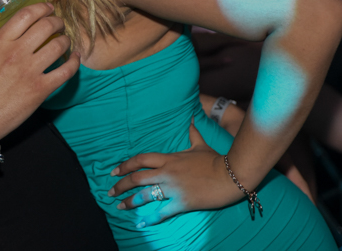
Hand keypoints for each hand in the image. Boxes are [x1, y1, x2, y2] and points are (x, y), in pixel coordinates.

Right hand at [0, 3, 79, 141]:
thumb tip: (14, 37)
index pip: (26, 15)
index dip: (41, 8)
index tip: (49, 8)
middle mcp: (16, 52)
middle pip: (46, 26)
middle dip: (57, 22)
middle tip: (60, 25)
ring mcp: (30, 70)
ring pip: (59, 46)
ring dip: (66, 41)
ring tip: (66, 42)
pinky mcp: (41, 89)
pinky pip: (66, 71)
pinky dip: (74, 63)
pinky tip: (75, 59)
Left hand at [109, 120, 241, 226]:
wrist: (231, 175)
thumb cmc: (215, 160)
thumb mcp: (200, 144)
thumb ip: (192, 133)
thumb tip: (190, 119)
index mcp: (168, 159)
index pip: (140, 160)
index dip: (125, 165)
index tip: (114, 171)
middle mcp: (167, 173)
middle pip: (137, 178)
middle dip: (121, 185)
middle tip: (110, 192)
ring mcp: (174, 188)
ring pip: (145, 194)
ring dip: (130, 201)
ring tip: (120, 207)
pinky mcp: (183, 202)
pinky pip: (163, 211)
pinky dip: (151, 218)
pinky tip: (141, 223)